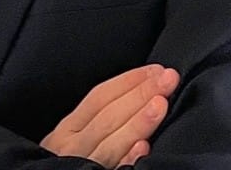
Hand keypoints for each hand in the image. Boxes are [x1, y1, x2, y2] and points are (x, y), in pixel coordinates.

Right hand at [40, 64, 179, 168]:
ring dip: (138, 122)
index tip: (156, 70)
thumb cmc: (62, 163)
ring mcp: (80, 165)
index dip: (129, 81)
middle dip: (140, 93)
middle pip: (108, 115)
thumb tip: (135, 97)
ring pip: (111, 142)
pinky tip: (144, 150)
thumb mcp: (71, 139)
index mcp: (68, 128)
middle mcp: (71, 145)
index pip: (100, 97)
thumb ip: (94, 121)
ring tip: (161, 104)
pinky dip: (127, 160)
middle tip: (168, 78)